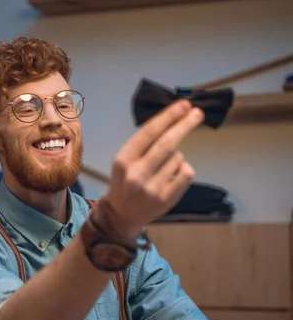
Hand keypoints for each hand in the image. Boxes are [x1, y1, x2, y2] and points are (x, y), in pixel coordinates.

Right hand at [106, 100, 203, 236]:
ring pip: (178, 158)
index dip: (169, 117)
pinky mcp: (166, 199)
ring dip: (177, 156)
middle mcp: (137, 174)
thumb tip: (176, 118)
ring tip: (163, 167)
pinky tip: (172, 175)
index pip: (149, 133)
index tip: (184, 105)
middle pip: (167, 144)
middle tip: (197, 113)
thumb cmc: (127, 180)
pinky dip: (184, 169)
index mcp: (124, 159)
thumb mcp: (127, 159)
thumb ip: (146, 143)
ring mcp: (152, 188)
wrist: (122, 215)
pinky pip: (186, 173)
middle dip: (184, 125)